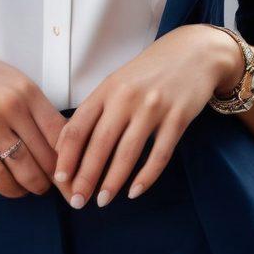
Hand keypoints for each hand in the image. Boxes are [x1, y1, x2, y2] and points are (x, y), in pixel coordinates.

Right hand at [0, 33, 76, 201]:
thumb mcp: (10, 80)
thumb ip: (33, 106)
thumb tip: (58, 141)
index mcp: (27, 89)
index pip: (61, 132)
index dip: (72, 158)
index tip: (76, 172)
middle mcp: (11, 104)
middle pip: (46, 154)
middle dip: (56, 177)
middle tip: (59, 187)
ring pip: (24, 168)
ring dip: (34, 185)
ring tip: (35, 188)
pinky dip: (10, 188)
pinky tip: (14, 189)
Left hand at [52, 24, 242, 206]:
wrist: (194, 52)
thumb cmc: (150, 70)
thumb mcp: (119, 81)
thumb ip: (98, 108)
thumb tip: (70, 143)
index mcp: (108, 87)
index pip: (80, 125)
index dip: (67, 155)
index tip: (60, 178)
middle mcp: (127, 97)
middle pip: (100, 143)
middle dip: (86, 176)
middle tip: (77, 201)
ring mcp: (153, 107)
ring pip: (127, 153)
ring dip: (112, 181)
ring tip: (102, 201)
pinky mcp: (178, 118)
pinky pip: (159, 155)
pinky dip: (146, 177)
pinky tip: (135, 191)